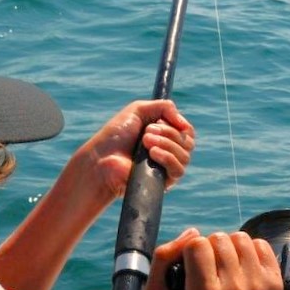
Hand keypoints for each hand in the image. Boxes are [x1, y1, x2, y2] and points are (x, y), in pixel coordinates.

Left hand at [79, 99, 195, 203]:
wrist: (101, 158)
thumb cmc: (116, 135)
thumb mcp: (138, 110)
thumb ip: (164, 107)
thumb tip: (183, 123)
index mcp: (165, 136)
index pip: (187, 131)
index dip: (178, 123)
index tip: (161, 120)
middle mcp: (169, 152)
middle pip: (188, 142)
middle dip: (168, 132)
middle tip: (146, 132)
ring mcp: (167, 168)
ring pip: (185, 155)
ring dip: (166, 143)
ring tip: (144, 141)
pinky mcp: (163, 182)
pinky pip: (178, 170)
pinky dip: (167, 158)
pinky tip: (152, 153)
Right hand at [145, 228, 282, 289]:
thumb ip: (162, 260)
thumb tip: (192, 231)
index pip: (197, 244)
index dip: (189, 252)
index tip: (191, 270)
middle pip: (219, 238)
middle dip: (209, 248)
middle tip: (207, 271)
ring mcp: (258, 286)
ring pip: (240, 237)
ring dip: (229, 247)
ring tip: (224, 267)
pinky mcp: (274, 283)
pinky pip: (261, 244)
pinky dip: (248, 251)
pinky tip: (240, 269)